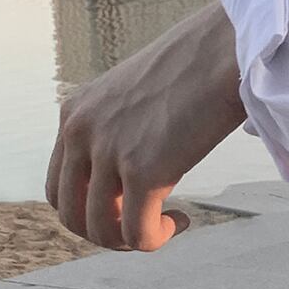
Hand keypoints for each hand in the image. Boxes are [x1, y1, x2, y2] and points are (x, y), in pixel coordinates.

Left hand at [45, 0, 249, 251]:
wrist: (230, 49)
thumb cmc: (200, 65)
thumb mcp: (140, 92)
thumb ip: (124, 124)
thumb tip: (140, 159)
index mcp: (75, 112)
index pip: (58, 185)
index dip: (90, 209)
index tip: (129, 206)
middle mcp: (81, 132)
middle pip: (70, 213)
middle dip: (106, 231)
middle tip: (147, 223)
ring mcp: (109, 152)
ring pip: (100, 229)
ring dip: (131, 239)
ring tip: (165, 224)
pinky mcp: (143, 171)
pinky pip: (136, 232)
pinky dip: (155, 239)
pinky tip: (180, 221)